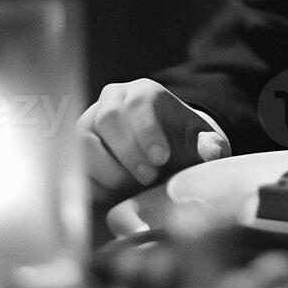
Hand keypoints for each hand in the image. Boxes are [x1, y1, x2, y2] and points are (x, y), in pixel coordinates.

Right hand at [79, 79, 229, 199]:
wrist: (160, 159)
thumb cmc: (179, 146)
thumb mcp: (198, 142)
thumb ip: (209, 144)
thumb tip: (212, 152)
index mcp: (143, 93)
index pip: (139, 101)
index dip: (147, 130)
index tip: (161, 158)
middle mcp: (110, 102)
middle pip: (108, 118)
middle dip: (128, 152)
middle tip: (148, 177)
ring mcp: (88, 125)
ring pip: (85, 143)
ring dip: (110, 170)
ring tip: (133, 186)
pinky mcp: (76, 151)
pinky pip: (76, 167)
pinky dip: (96, 184)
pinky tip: (116, 194)